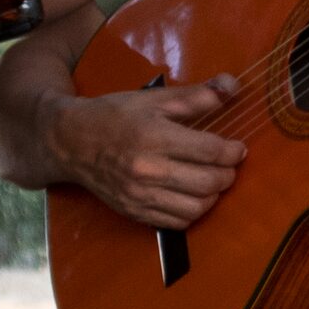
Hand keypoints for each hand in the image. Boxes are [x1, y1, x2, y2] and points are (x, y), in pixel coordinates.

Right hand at [54, 76, 246, 230]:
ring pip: (196, 208)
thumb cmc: (114, 115)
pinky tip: (192, 195)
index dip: (233, 151)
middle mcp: (148, 170)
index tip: (238, 147)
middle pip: (209, 182)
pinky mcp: (135, 211)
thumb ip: (195, 95)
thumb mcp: (153, 99)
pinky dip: (193, 212)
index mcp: (154, 136)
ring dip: (213, 196)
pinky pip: (177, 222)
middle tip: (228, 164)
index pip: (210, 151)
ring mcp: (140, 195)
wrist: (71, 142)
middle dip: (227, 174)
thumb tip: (232, 86)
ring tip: (212, 181)